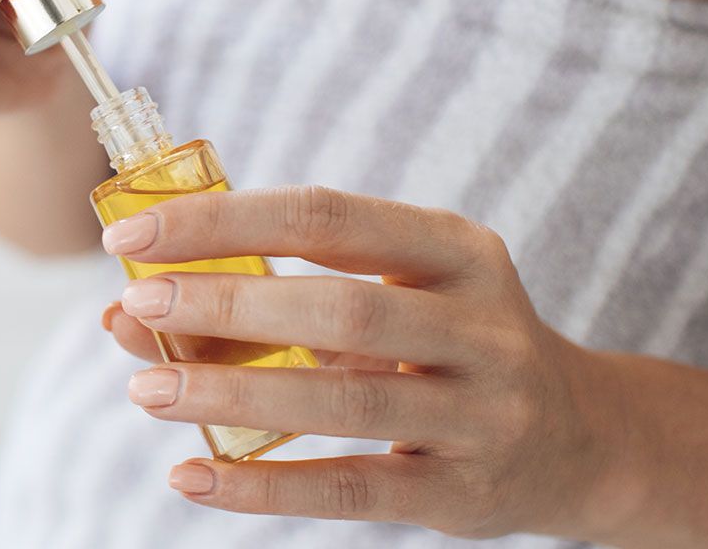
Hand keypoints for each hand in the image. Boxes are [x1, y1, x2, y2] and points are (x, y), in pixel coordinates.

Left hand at [100, 186, 626, 539]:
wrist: (575, 437)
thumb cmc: (450, 345)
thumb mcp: (396, 294)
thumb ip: (282, 293)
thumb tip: (133, 310)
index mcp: (457, 250)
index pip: (327, 215)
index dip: (225, 220)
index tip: (135, 232)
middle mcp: (482, 323)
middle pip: (343, 306)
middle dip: (230, 303)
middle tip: (138, 305)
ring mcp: (482, 411)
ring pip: (346, 400)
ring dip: (234, 394)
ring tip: (148, 390)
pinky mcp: (465, 492)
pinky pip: (354, 488)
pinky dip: (267, 486)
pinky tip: (194, 476)